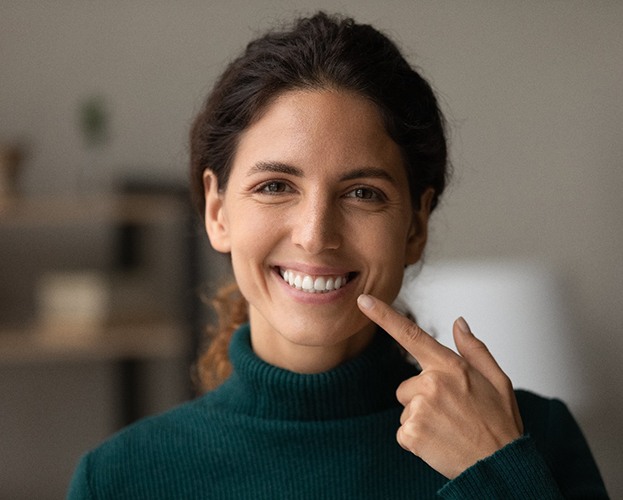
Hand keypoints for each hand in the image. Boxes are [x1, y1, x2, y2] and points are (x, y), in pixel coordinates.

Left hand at [357, 294, 522, 478]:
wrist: (500, 467)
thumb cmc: (499, 424)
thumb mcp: (497, 380)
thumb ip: (473, 349)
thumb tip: (458, 322)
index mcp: (450, 365)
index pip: (410, 334)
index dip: (383, 315)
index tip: (363, 300)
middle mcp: (431, 382)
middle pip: (406, 386)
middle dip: (422, 398)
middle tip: (451, 414)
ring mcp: (420, 408)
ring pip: (406, 409)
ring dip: (421, 419)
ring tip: (448, 429)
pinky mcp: (412, 432)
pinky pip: (403, 431)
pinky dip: (417, 440)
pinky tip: (439, 443)